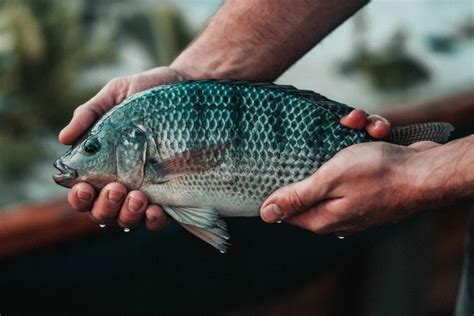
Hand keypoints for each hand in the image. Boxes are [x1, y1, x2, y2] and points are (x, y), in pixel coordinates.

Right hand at [60, 67, 186, 230]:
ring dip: (127, 214)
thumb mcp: (115, 94)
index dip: (79, 198)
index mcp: (101, 164)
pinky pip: (156, 220)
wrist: (184, 87)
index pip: (84, 192)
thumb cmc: (146, 92)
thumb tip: (64, 139)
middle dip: (104, 206)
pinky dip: (152, 220)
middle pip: (102, 212)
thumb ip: (89, 114)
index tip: (83, 188)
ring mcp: (145, 191)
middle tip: (116, 187)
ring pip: (126, 220)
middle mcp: (121, 182)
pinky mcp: (170, 194)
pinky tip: (155, 209)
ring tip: (137, 196)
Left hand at [258, 110, 435, 234]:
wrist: (427, 171)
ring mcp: (356, 197)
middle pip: (311, 182)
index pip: (287, 210)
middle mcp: (337, 211)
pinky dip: (365, 140)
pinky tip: (377, 131)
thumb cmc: (379, 175)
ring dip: (347, 137)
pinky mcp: (372, 183)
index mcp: (322, 217)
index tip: (276, 165)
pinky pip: (358, 159)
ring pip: (337, 162)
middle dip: (317, 154)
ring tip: (359, 123)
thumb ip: (297, 196)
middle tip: (326, 134)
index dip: (279, 188)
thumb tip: (266, 214)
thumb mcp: (329, 181)